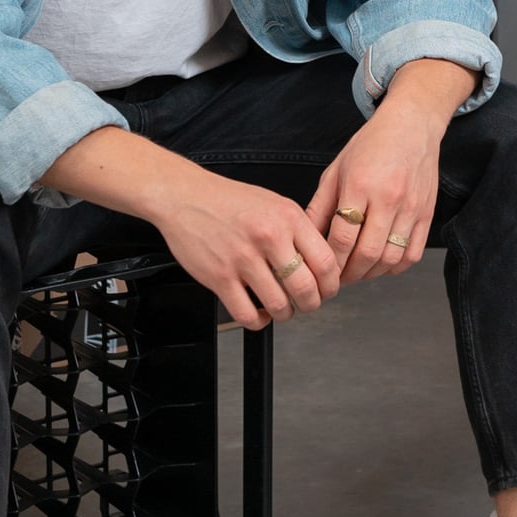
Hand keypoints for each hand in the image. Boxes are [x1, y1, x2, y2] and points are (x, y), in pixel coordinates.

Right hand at [157, 172, 348, 326]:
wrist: (185, 195)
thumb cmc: (228, 199)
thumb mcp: (275, 203)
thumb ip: (298, 230)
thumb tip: (320, 262)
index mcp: (287, 217)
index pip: (325, 262)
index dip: (331, 284)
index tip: (328, 289)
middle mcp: (268, 237)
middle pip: (307, 289)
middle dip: (312, 304)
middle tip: (308, 303)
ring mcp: (243, 259)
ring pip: (280, 306)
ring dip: (286, 314)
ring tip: (283, 308)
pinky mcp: (219, 277)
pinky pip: (248, 314)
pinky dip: (258, 321)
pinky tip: (259, 313)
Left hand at [311, 101, 443, 286]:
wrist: (413, 124)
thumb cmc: (371, 145)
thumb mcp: (336, 169)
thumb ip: (320, 206)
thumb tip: (304, 239)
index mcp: (360, 184)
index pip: (342, 237)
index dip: (330, 262)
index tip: (321, 270)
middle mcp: (389, 198)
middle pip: (368, 254)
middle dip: (348, 274)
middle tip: (336, 279)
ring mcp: (412, 208)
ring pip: (391, 259)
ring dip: (371, 274)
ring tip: (356, 272)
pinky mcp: (427, 214)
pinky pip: (412, 254)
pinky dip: (395, 267)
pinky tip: (380, 265)